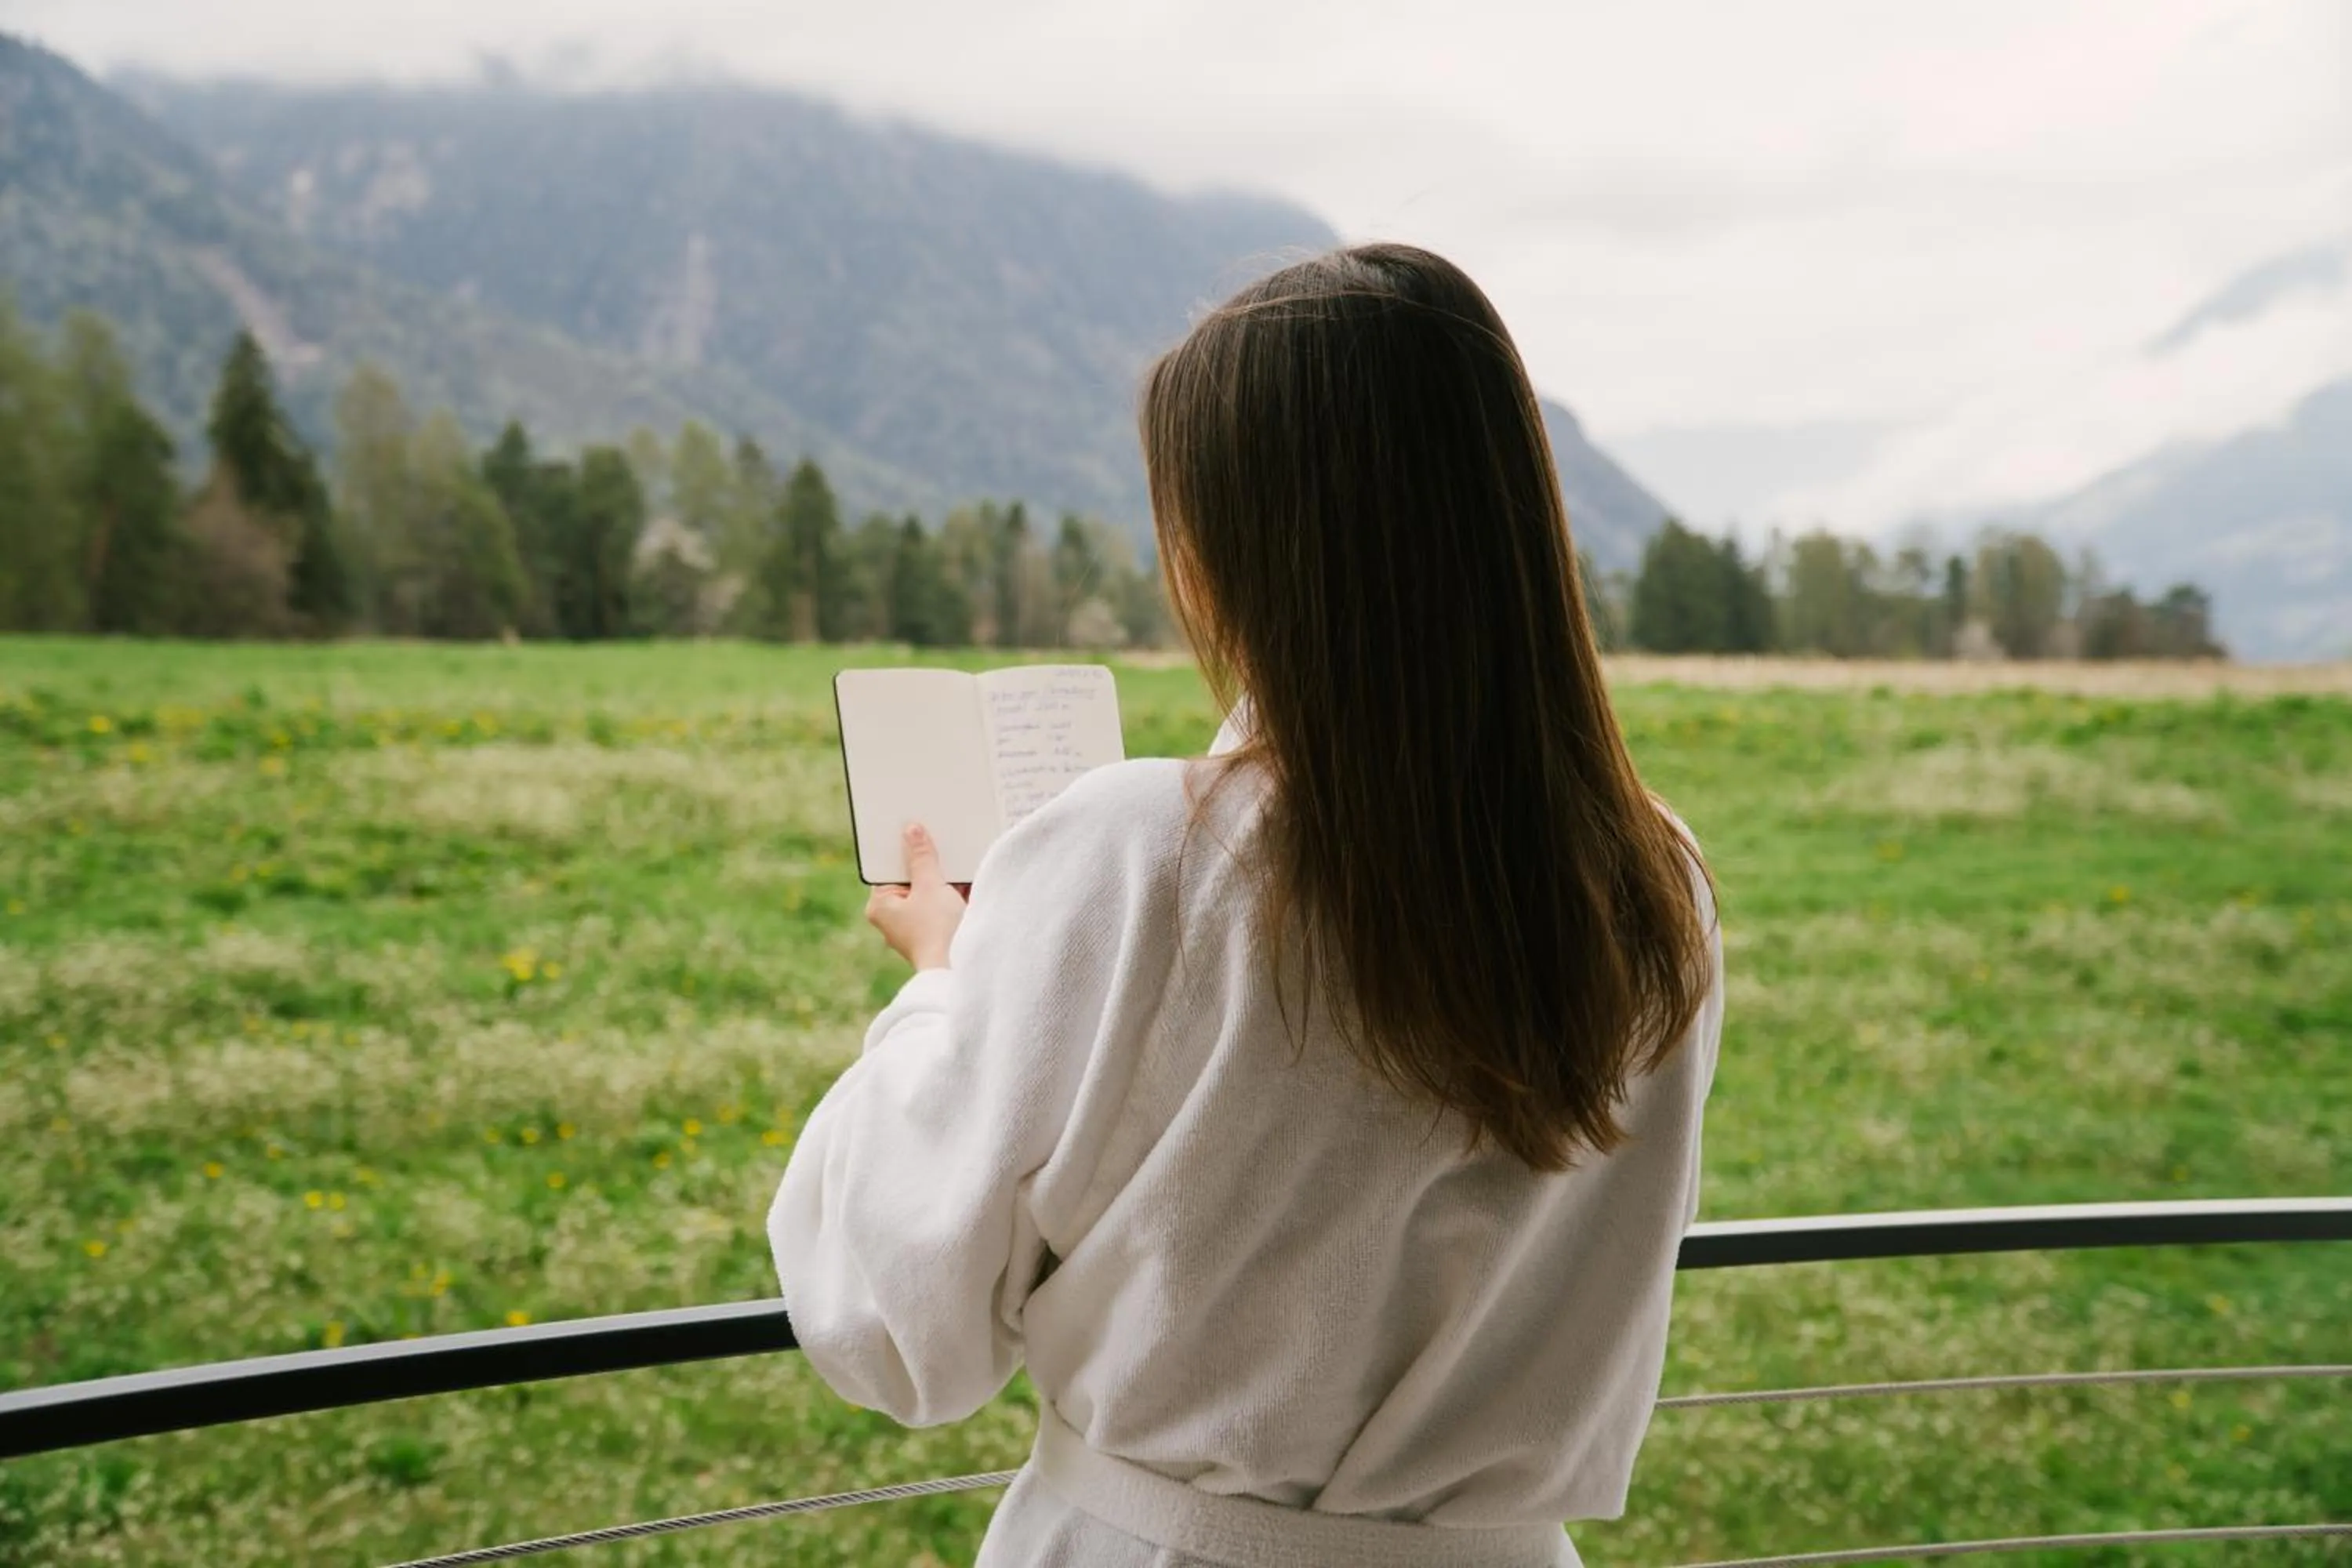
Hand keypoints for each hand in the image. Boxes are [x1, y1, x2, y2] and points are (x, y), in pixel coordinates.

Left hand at [864, 823, 965, 970]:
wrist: (958, 968)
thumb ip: (921, 857)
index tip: (915, 832)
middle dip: (928, 865)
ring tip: (956, 866)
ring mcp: (915, 926)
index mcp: (881, 906)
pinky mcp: (935, 932)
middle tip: (940, 845)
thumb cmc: (936, 931)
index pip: (888, 869)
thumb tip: (911, 831)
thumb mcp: (929, 885)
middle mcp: (894, 917)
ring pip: (929, 892)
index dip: (902, 850)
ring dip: (944, 880)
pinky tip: (966, 883)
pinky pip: (942, 905)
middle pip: (910, 879)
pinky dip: (953, 895)